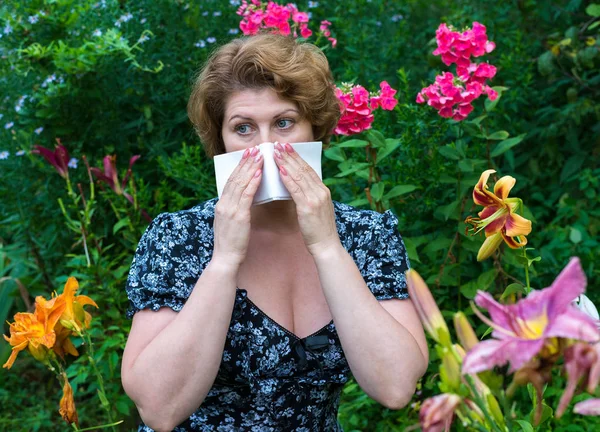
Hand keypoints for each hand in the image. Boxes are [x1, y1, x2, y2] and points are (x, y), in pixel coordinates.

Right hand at [213, 146, 263, 266]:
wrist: (226, 259)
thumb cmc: (231, 244)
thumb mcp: (230, 223)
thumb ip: (235, 209)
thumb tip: (244, 199)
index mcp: (221, 205)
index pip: (230, 181)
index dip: (239, 167)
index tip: (247, 156)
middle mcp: (223, 204)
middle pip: (235, 178)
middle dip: (245, 162)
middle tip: (254, 149)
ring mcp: (229, 209)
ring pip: (240, 183)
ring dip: (250, 168)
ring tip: (259, 155)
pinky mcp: (238, 216)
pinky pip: (246, 195)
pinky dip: (253, 182)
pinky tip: (260, 173)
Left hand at [273, 142, 340, 255]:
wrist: (326, 246)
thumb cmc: (319, 231)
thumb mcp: (317, 209)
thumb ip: (310, 197)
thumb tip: (298, 187)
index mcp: (323, 191)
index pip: (309, 169)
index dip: (298, 157)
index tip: (288, 148)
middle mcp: (321, 191)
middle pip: (304, 169)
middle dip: (291, 155)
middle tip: (279, 144)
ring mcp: (315, 198)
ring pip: (299, 176)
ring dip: (286, 162)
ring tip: (276, 152)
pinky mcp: (308, 207)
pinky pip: (296, 189)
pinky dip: (288, 178)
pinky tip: (280, 170)